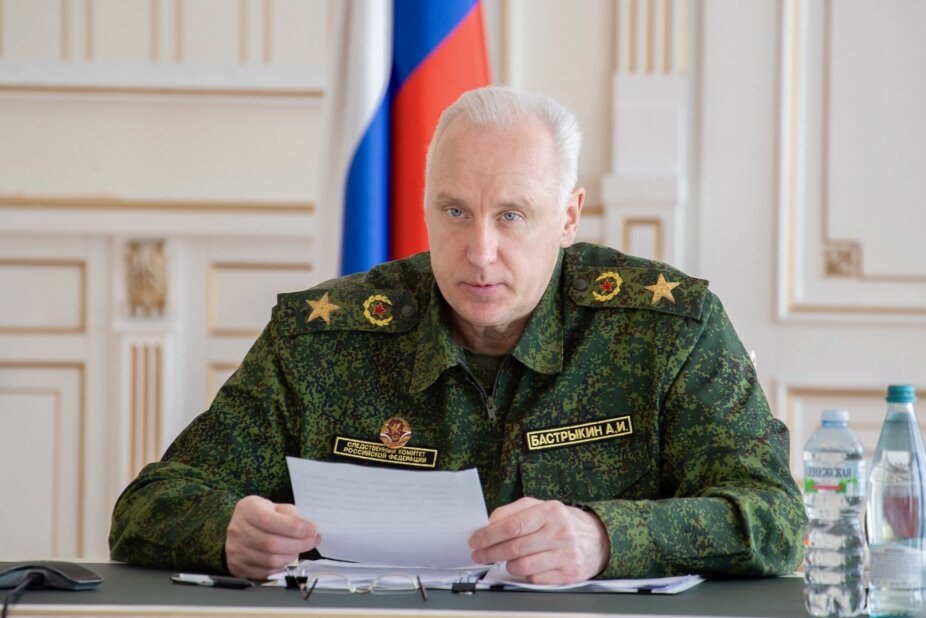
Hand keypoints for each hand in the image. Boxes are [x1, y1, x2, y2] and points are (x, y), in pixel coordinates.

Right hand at [225, 496, 319, 579]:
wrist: (239, 527)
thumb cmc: (261, 514)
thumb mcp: (274, 505)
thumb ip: (289, 513)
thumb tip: (308, 529)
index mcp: (247, 509)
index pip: (269, 520)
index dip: (294, 527)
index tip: (312, 530)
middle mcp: (237, 530)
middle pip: (271, 544)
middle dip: (298, 544)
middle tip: (312, 541)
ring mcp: (235, 550)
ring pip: (270, 560)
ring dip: (291, 556)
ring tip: (299, 549)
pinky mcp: (238, 567)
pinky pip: (265, 572)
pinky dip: (281, 566)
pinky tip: (287, 558)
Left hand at [468, 497, 609, 584]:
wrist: (597, 538)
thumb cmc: (560, 521)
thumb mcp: (539, 507)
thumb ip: (512, 512)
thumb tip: (487, 524)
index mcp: (550, 511)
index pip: (512, 525)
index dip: (489, 535)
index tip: (476, 540)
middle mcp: (560, 532)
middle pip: (514, 547)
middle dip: (490, 552)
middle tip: (479, 554)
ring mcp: (566, 554)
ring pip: (523, 566)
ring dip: (507, 565)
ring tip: (505, 559)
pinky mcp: (569, 573)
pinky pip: (536, 579)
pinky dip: (525, 575)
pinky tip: (526, 566)